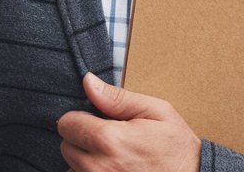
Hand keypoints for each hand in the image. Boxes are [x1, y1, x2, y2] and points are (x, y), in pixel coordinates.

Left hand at [57, 73, 200, 171]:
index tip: (97, 121)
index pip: (67, 123)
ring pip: (73, 167)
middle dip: (82, 139)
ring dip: (86, 160)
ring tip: (113, 157)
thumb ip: (117, 98)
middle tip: (108, 139)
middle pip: (66, 146)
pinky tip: (114, 169)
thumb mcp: (156, 112)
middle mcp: (99, 167)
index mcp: (110, 140)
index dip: (81, 118)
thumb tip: (88, 82)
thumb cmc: (177, 149)